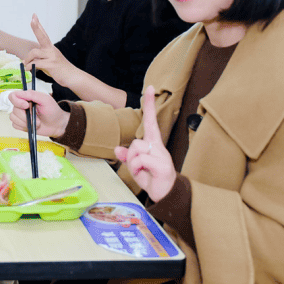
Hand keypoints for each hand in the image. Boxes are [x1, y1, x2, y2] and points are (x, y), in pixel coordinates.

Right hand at [9, 90, 68, 137]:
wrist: (57, 125)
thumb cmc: (53, 111)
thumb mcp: (45, 100)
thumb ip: (33, 95)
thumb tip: (19, 93)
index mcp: (27, 97)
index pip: (13, 96)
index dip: (17, 101)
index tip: (26, 106)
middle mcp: (21, 105)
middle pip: (14, 109)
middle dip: (26, 116)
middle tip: (37, 118)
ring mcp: (20, 115)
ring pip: (13, 118)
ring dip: (25, 122)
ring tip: (36, 123)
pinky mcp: (20, 124)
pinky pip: (15, 125)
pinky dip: (23, 127)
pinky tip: (32, 126)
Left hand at [25, 14, 74, 85]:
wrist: (73, 77)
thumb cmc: (61, 71)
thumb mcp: (50, 62)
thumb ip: (39, 60)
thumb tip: (24, 61)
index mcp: (51, 49)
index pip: (44, 34)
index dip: (38, 26)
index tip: (34, 16)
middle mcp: (52, 50)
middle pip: (42, 36)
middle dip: (36, 27)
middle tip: (32, 19)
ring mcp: (52, 57)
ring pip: (34, 53)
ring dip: (27, 60)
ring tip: (26, 65)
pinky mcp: (51, 64)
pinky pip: (35, 64)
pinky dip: (29, 67)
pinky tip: (29, 70)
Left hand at [114, 85, 176, 201]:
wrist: (166, 195)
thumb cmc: (152, 179)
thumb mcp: (136, 168)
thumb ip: (127, 157)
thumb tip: (116, 149)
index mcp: (153, 144)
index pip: (150, 121)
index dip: (149, 105)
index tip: (149, 88)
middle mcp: (158, 147)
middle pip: (135, 142)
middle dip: (130, 157)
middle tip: (137, 169)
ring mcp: (161, 155)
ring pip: (136, 150)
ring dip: (133, 165)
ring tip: (142, 173)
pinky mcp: (162, 165)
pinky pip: (140, 161)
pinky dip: (137, 170)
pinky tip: (145, 176)